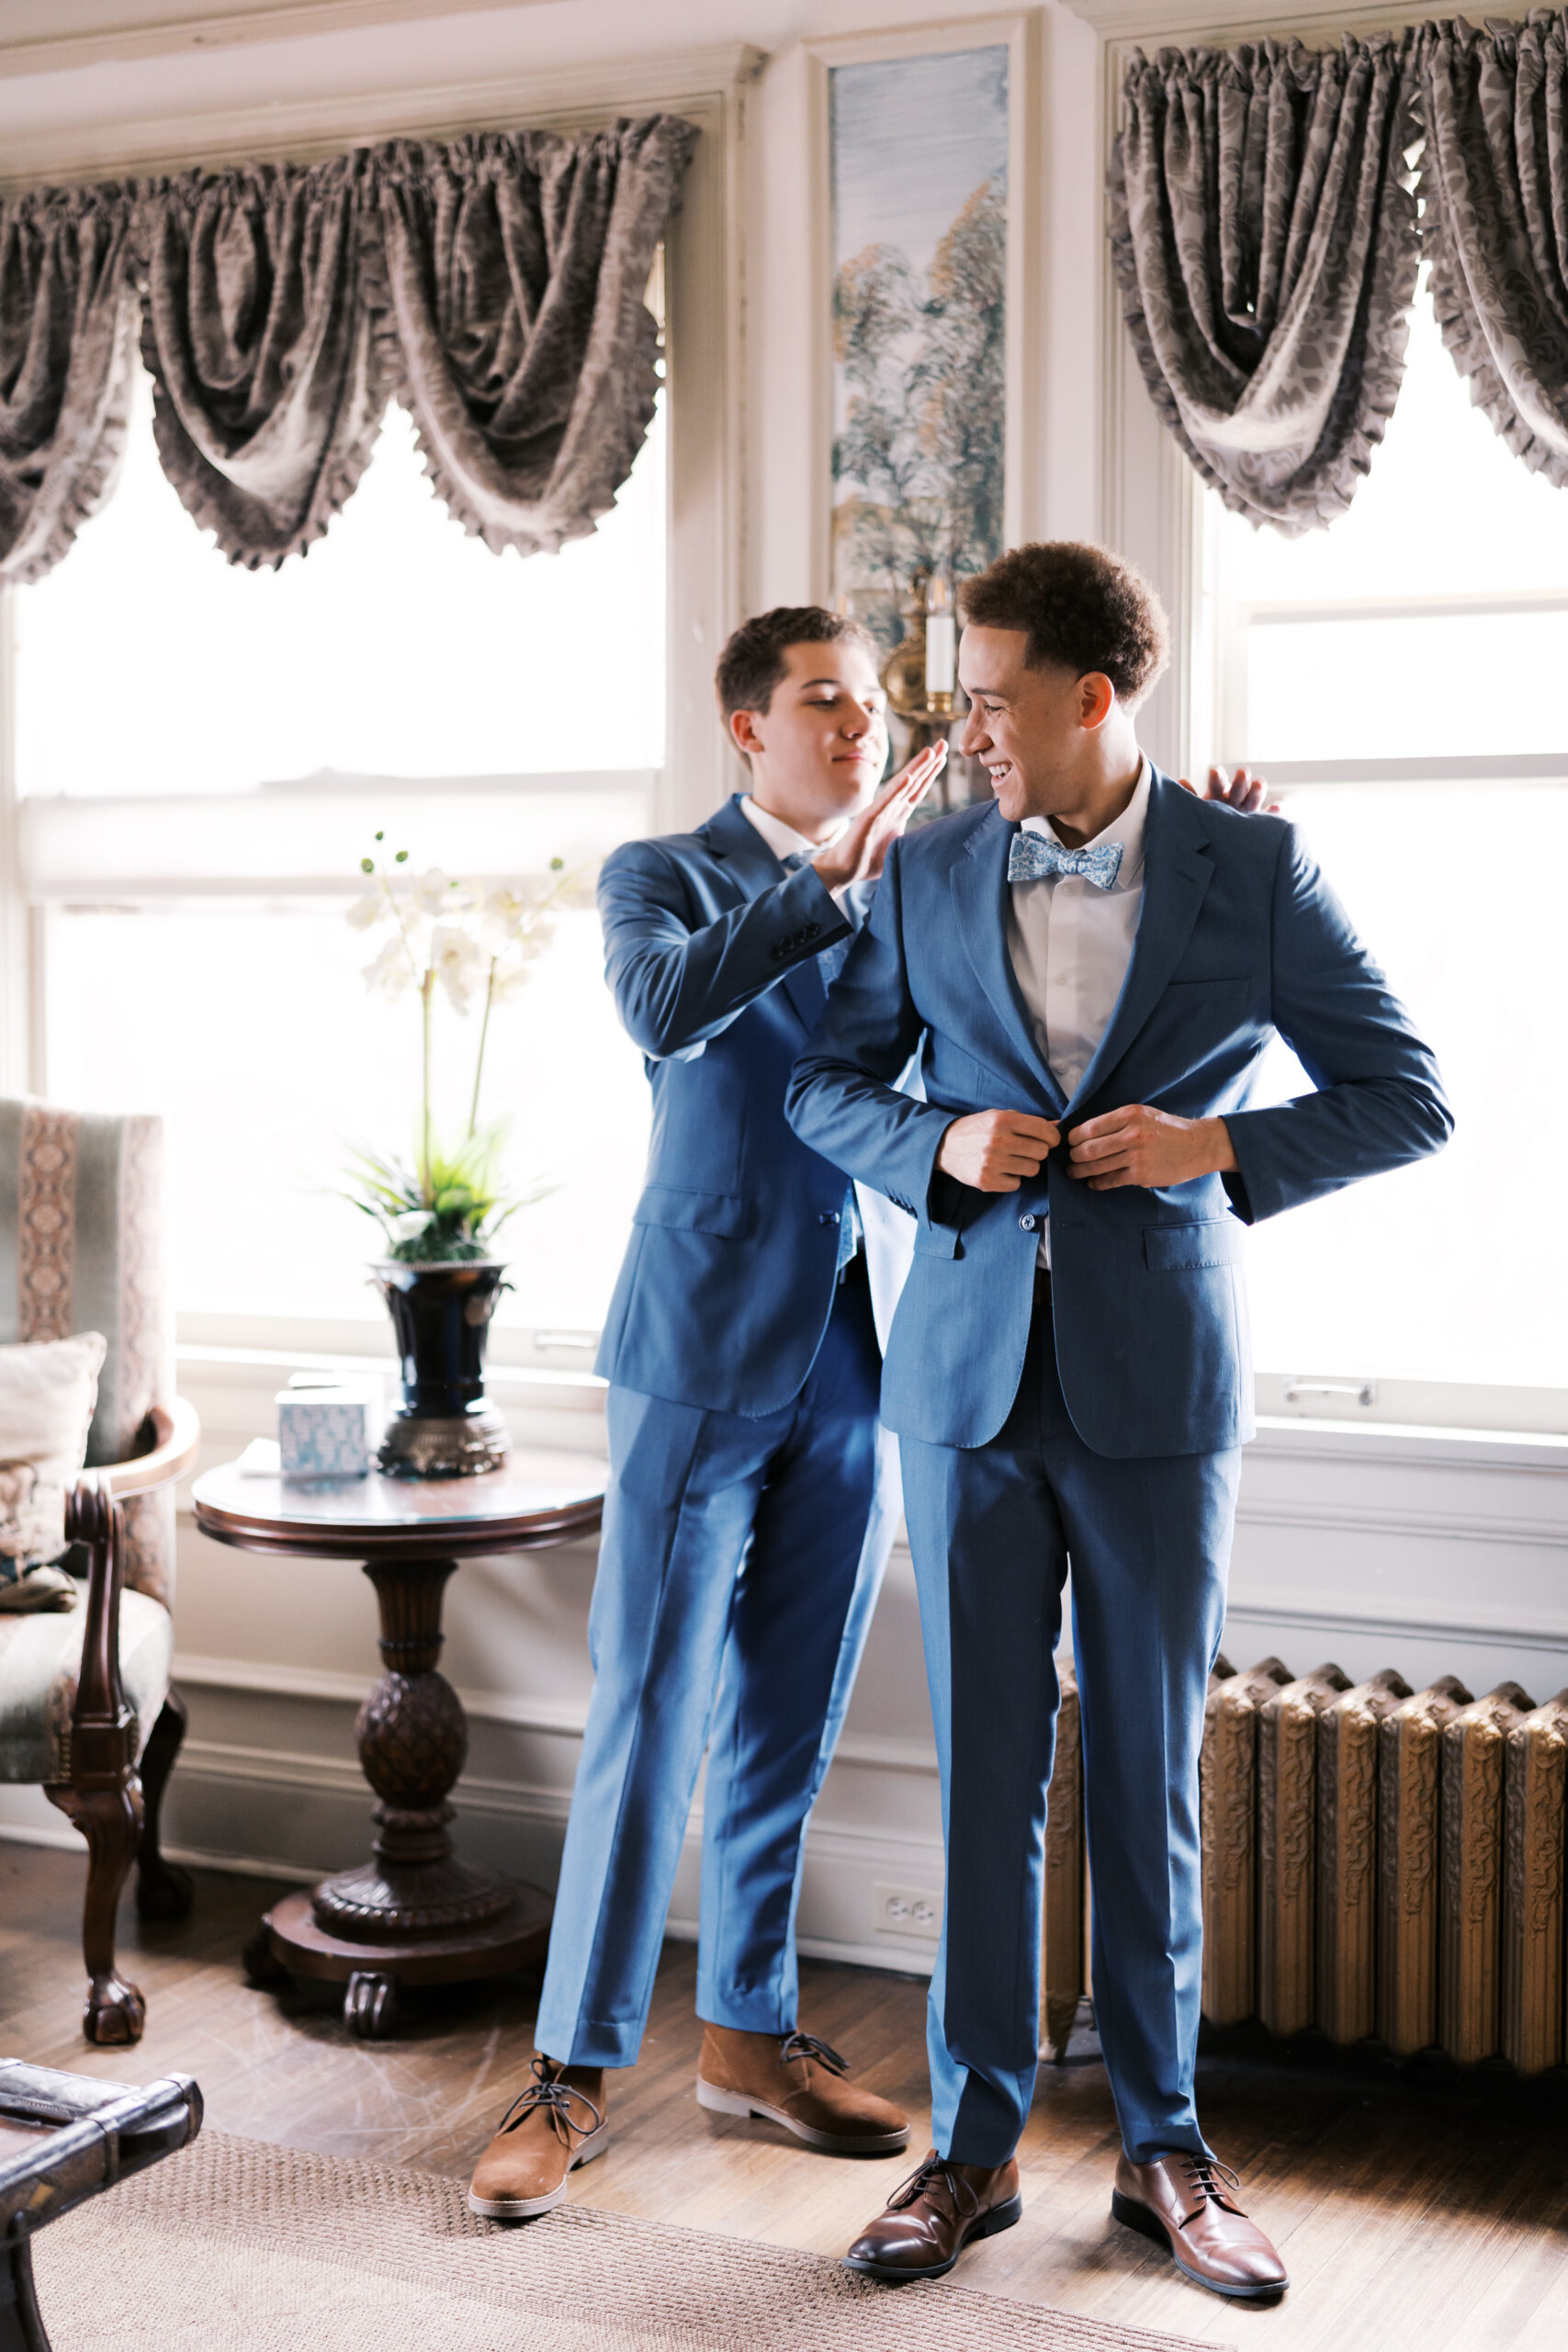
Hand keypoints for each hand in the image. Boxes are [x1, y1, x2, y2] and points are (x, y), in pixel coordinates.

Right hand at [812, 743, 946, 890]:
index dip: (930, 772)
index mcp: (897, 813)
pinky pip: (885, 803)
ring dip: (915, 768)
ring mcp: (879, 811)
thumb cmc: (867, 860)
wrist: (842, 870)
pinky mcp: (868, 820)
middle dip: (929, 762)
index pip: (917, 789)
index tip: (944, 755)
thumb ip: (911, 841)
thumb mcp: (897, 848)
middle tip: (944, 742)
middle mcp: (889, 807)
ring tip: (930, 751)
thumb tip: (930, 843)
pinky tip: (908, 777)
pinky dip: (897, 790)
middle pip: (913, 781)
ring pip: (901, 785)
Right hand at [936, 1108, 1059, 1192]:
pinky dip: (1011, 1179)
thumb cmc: (977, 1129)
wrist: (945, 1146)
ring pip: (1032, 1170)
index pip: (1045, 1131)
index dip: (1052, 1137)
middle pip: (1041, 1152)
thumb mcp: (1000, 1116)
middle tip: (1025, 1150)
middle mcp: (998, 1140)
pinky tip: (999, 1170)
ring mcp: (992, 1162)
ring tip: (1011, 1160)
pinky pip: (1016, 1184)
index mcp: (1003, 1120)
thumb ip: (1029, 1122)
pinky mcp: (986, 1181)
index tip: (1049, 1140)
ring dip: (1025, 1166)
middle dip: (1037, 1152)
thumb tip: (1058, 1125)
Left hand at [1067, 1105, 1236, 1190]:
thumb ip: (1116, 1121)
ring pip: (1096, 1166)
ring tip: (1074, 1172)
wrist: (1197, 1145)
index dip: (1073, 1138)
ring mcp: (1137, 1156)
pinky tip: (1092, 1182)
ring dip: (1079, 1171)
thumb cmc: (1166, 1129)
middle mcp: (1132, 1134)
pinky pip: (1109, 1180)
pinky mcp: (1141, 1174)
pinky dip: (1096, 1183)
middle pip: (1088, 1149)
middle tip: (1070, 1159)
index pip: (1089, 1127)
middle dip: (1073, 1156)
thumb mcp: (1143, 1114)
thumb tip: (1083, 1132)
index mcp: (1130, 1114)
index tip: (1069, 1142)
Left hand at [1178, 765, 1279, 815]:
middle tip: (1242, 772)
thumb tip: (1182, 781)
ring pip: (1253, 798)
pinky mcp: (1255, 823)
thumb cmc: (1201, 823)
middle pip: (1238, 788)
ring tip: (1259, 784)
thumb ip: (1189, 797)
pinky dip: (1271, 813)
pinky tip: (1276, 808)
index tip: (1214, 771)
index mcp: (1217, 794)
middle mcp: (1233, 799)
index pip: (1217, 783)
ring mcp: (1245, 811)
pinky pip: (1265, 818)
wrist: (1213, 847)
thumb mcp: (1195, 810)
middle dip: (1240, 780)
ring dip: (1257, 790)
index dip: (1217, 777)